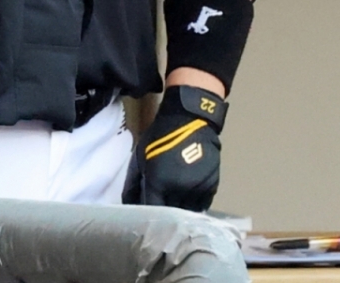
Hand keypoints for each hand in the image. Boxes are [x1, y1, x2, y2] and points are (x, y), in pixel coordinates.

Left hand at [123, 85, 225, 210]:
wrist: (189, 121)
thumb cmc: (159, 138)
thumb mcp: (139, 157)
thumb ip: (132, 184)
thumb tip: (127, 206)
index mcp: (159, 181)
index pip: (152, 210)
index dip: (147, 218)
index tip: (145, 219)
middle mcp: (179, 189)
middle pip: (171, 215)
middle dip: (164, 216)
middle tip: (160, 212)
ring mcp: (198, 189)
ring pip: (188, 213)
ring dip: (180, 212)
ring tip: (174, 204)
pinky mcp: (212, 187)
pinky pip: (202, 205)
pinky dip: (194, 204)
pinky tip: (188, 196)